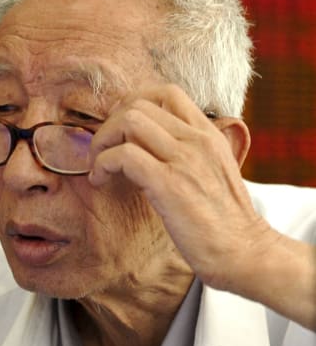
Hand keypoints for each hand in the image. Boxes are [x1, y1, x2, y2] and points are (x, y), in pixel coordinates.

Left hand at [87, 83, 273, 290]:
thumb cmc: (224, 221)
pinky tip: (100, 181)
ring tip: (99, 166)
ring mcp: (184, 159)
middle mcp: (197, 140)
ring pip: (129, 121)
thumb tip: (151, 145)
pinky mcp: (169, 184)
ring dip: (103, 142)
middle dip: (110, 124)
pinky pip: (123, 155)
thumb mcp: (212, 172)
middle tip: (102, 151)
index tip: (119, 129)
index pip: (166, 92)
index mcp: (208, 134)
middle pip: (139, 104)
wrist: (245, 253)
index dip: (132, 103)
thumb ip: (189, 153)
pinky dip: (102, 165)